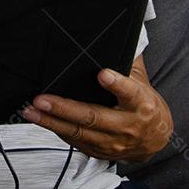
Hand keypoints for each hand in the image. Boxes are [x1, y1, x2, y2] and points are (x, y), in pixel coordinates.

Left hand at [22, 58, 171, 162]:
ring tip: (32, 111)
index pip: (130, 91)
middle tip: (42, 99)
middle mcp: (127, 125)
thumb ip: (126, 62)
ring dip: (52, 122)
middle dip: (64, 108)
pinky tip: (42, 120)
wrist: (156, 138)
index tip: (103, 74)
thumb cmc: (144, 105)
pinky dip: (57, 130)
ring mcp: (113, 142)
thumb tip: (112, 36)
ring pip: (79, 132)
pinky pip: (75, 141)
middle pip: (93, 116)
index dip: (116, 83)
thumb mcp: (141, 81)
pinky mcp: (101, 152)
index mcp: (140, 103)